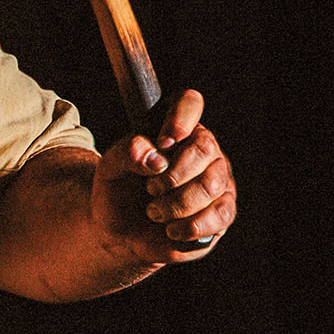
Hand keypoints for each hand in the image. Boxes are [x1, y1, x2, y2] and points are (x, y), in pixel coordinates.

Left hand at [91, 88, 234, 263]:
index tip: (164, 142)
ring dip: (175, 204)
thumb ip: (127, 153)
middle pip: (204, 148)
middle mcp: (204, 149)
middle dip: (171, 176)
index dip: (180, 118)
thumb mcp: (110, 168)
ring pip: (210, 185)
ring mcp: (218, 179)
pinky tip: (171, 230)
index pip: (189, 103)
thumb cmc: (119, 190)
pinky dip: (190, 226)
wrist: (121, 231)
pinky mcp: (223, 211)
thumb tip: (157, 158)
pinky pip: (220, 214)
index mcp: (175, 128)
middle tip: (150, 189)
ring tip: (154, 212)